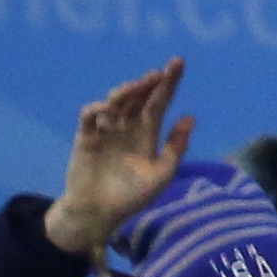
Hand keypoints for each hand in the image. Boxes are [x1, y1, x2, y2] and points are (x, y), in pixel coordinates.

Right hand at [41, 57, 193, 256]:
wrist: (98, 214)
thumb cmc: (131, 197)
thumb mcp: (161, 176)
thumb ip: (176, 148)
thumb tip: (190, 117)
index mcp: (148, 131)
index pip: (160, 100)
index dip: (170, 81)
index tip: (178, 62)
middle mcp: (128, 125)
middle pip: (139, 95)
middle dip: (147, 82)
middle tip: (155, 76)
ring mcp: (106, 129)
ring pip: (116, 100)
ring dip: (125, 91)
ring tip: (133, 89)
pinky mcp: (86, 137)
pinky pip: (90, 115)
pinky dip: (98, 109)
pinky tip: (109, 109)